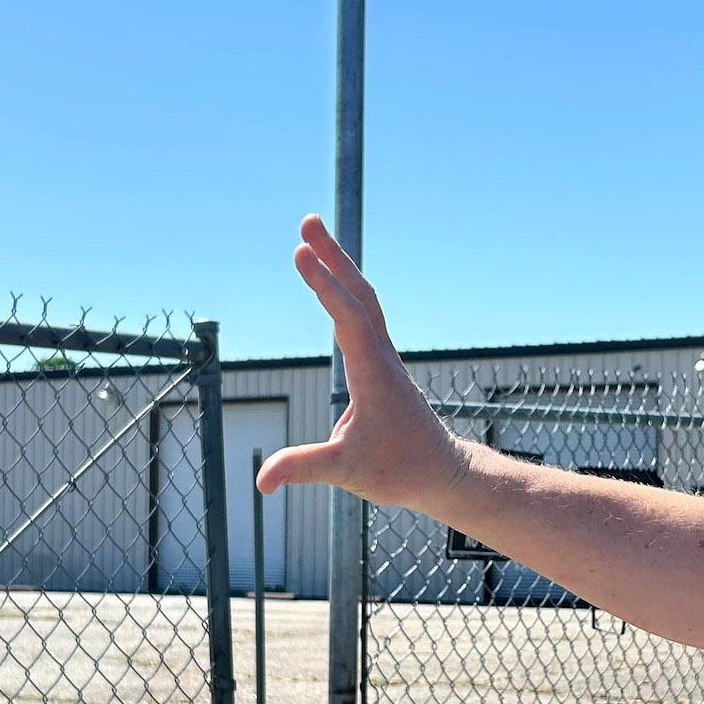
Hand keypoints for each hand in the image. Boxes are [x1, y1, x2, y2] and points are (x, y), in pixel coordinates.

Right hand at [255, 216, 468, 511]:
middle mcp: (382, 356)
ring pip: (364, 300)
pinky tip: (331, 282)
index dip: (325, 284)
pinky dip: (345, 290)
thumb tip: (262, 481)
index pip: (348, 318)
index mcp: (374, 374)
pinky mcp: (381, 364)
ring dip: (340, 267)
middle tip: (307, 222)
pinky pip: (363, 315)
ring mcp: (384, 357)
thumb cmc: (399, 469)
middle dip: (334, 257)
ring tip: (311, 238)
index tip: (300, 253)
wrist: (441, 472)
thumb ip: (304, 468)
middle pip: (360, 293)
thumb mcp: (347, 471)